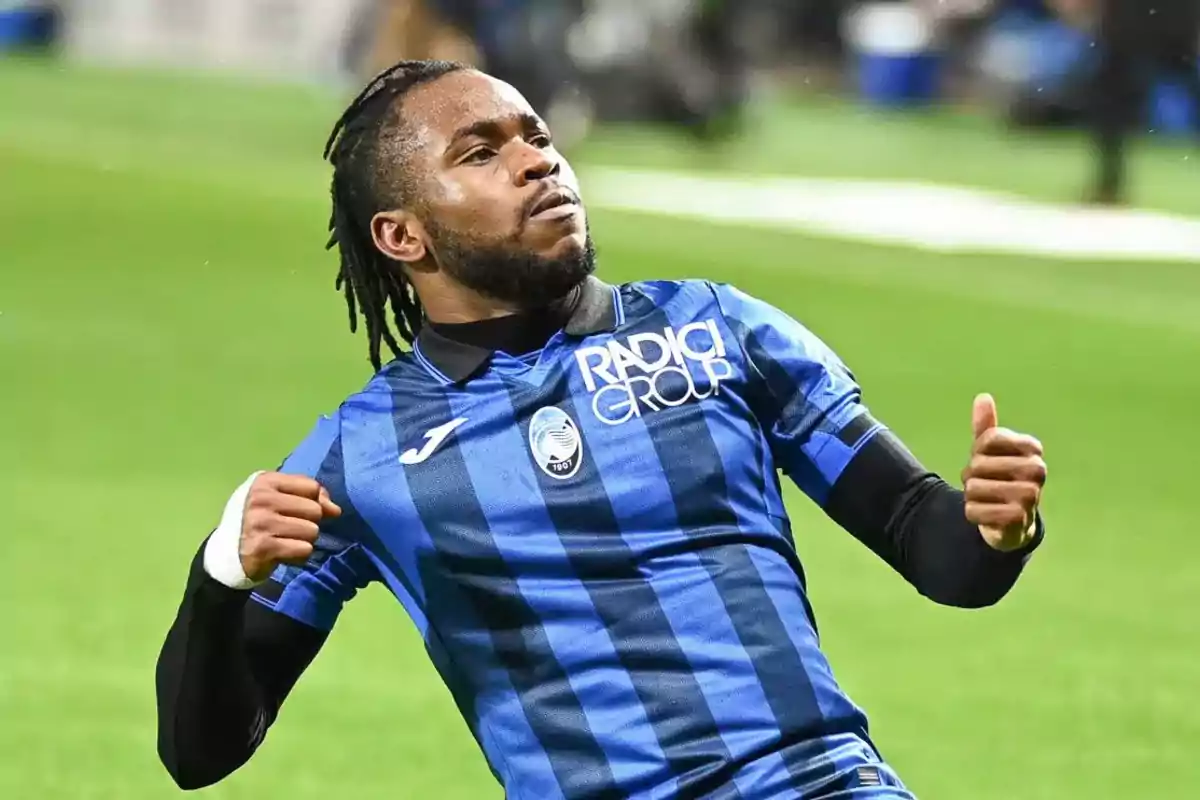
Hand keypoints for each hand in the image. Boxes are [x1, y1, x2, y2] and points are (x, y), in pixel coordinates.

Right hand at [239, 472, 341, 581]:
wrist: (227, 552)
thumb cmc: (258, 520)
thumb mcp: (277, 498)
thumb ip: (307, 496)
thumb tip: (336, 510)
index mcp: (265, 481)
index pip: (311, 487)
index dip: (315, 501)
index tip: (302, 511)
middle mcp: (261, 499)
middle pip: (314, 510)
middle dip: (309, 523)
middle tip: (289, 529)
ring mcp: (261, 523)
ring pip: (312, 531)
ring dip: (304, 540)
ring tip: (285, 541)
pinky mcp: (264, 547)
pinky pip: (304, 550)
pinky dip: (299, 555)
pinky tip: (283, 553)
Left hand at [962, 394, 1045, 551]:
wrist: (1013, 521)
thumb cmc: (1000, 478)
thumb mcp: (990, 451)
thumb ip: (985, 426)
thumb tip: (983, 397)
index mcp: (1032, 448)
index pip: (988, 438)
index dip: (977, 451)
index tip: (987, 459)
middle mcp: (1037, 470)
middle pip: (977, 464)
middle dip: (971, 476)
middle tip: (985, 483)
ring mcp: (1031, 495)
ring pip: (974, 487)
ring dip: (971, 496)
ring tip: (987, 499)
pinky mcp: (1019, 519)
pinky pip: (974, 510)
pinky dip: (973, 513)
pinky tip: (987, 515)